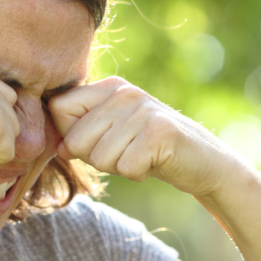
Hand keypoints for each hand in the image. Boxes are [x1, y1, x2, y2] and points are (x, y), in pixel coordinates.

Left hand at [48, 77, 241, 196]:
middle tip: (126, 153)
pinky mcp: (160, 132)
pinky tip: (154, 163)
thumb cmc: (149, 151)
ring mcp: (143, 109)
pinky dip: (138, 174)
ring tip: (142, 156)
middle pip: (76, 139)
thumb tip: (59, 147)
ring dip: (120, 168)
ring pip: (100, 157)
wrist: (201, 162)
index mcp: (109, 87)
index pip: (59, 109)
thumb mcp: (113, 135)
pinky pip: (125, 167)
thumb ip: (82, 133)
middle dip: (97, 158)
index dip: (72, 136)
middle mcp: (125, 92)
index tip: (99, 142)